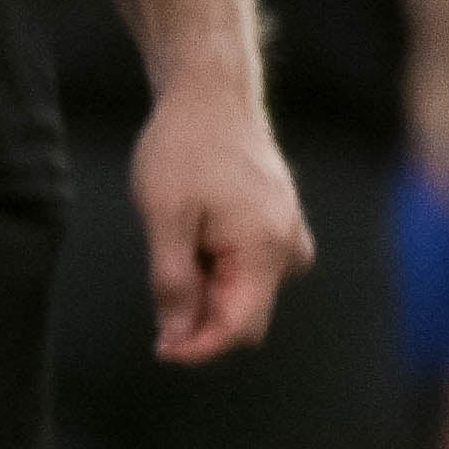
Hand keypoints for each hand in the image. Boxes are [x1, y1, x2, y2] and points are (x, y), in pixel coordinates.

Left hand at [131, 75, 308, 362]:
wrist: (211, 97)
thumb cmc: (184, 149)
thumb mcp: (165, 218)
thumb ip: (173, 281)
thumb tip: (176, 336)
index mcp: (267, 250)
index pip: (239, 328)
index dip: (199, 348)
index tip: (161, 351)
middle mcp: (290, 251)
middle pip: (243, 316)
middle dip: (199, 318)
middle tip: (157, 285)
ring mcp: (289, 239)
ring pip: (242, 294)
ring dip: (205, 289)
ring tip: (177, 240)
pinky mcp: (279, 230)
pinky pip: (247, 271)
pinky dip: (215, 270)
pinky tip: (191, 237)